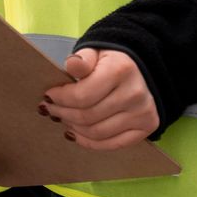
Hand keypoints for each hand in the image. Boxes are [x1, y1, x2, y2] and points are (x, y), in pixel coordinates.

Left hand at [40, 48, 158, 150]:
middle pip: (87, 116)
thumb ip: (82, 59)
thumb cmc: (111, 61)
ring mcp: (143, 113)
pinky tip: (76, 134)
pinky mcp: (147, 126)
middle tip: (50, 110)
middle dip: (63, 114)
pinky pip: (112, 144)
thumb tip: (72, 64)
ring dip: (74, 129)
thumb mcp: (95, 52)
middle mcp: (135, 93)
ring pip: (97, 133)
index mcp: (120, 70)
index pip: (82, 96)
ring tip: (63, 120)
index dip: (60, 99)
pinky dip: (89, 142)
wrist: (141, 68)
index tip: (49, 96)